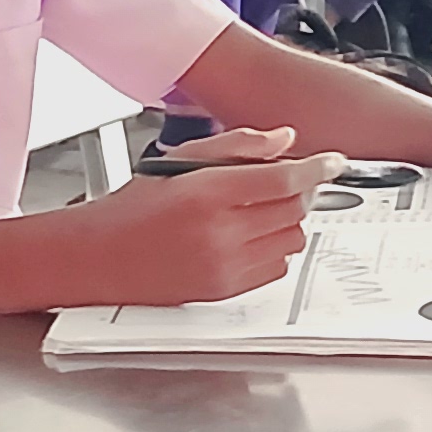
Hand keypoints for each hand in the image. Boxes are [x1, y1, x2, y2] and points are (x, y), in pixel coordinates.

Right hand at [58, 127, 343, 304]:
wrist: (98, 257)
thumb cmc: (134, 207)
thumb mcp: (180, 161)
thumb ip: (238, 146)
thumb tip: (286, 140)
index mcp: (206, 193)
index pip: (283, 178)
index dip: (316, 167)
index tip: (332, 161)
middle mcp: (218, 233)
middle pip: (293, 208)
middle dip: (297, 191)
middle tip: (281, 181)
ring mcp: (223, 266)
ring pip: (291, 239)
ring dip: (286, 220)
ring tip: (256, 210)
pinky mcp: (224, 291)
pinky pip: (275, 268)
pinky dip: (273, 249)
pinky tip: (246, 237)